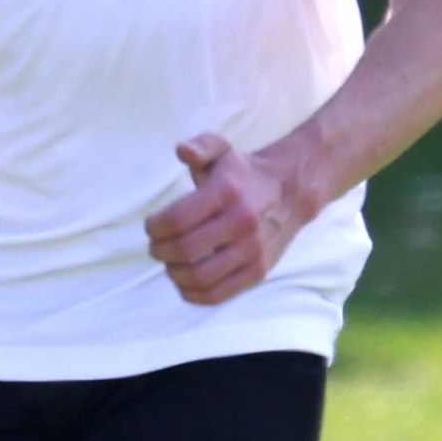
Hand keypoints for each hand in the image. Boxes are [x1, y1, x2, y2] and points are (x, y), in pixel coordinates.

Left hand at [144, 131, 312, 304]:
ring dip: (173, 274)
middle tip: (156, 247)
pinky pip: (218, 294)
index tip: (152, 226)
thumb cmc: (243, 174)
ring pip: (199, 276)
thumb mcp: (222, 149)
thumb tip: (182, 151)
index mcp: (227, 192)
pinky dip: (193, 294)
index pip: (177, 219)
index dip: (154, 228)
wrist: (290, 192)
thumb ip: (200, 146)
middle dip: (159, 251)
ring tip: (171, 264)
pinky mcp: (258, 271)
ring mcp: (252, 250)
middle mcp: (242, 222)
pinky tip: (184, 284)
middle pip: (184, 250)